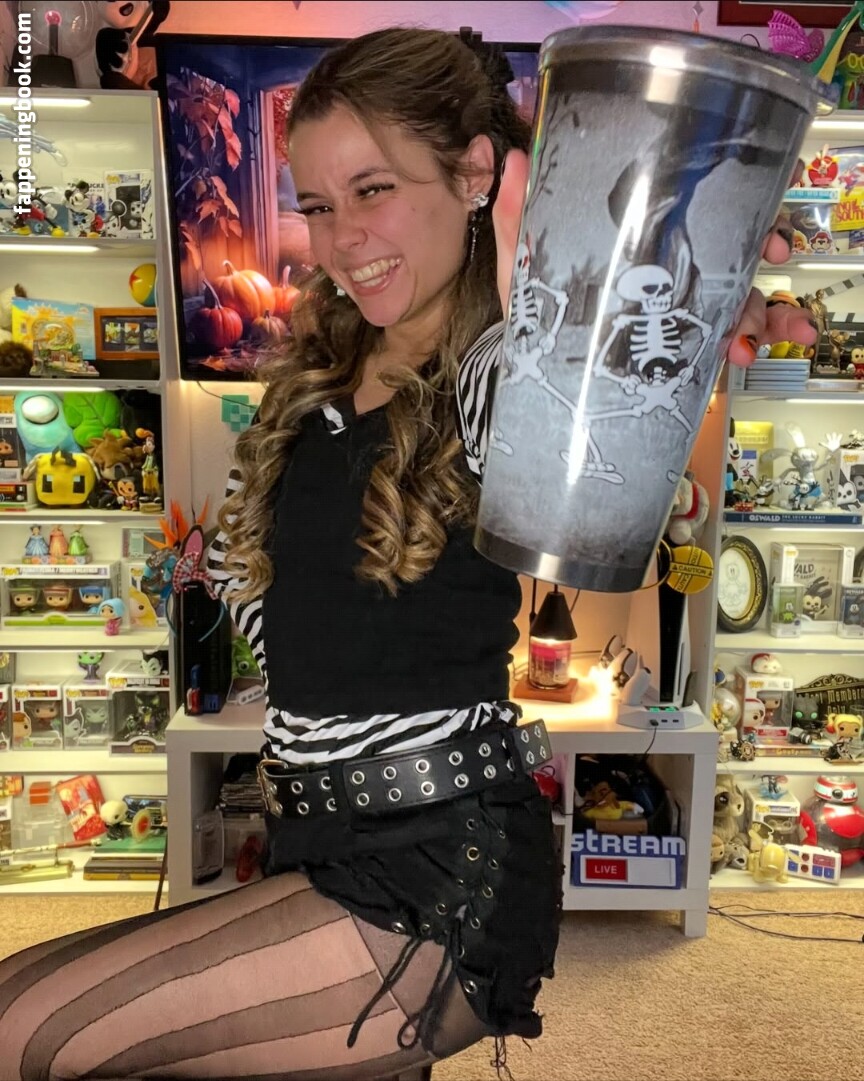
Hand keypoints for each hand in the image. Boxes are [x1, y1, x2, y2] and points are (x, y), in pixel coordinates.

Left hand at [493, 151, 816, 365]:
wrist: (541, 369)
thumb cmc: (541, 310)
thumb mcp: (526, 263)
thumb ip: (518, 216)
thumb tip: (512, 159)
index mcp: (649, 240)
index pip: (701, 207)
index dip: (741, 198)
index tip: (766, 191)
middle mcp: (677, 269)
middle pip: (738, 246)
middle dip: (767, 245)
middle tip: (774, 252)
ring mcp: (687, 307)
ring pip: (744, 296)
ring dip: (765, 310)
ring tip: (750, 331)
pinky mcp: (688, 343)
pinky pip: (733, 339)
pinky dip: (751, 343)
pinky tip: (747, 352)